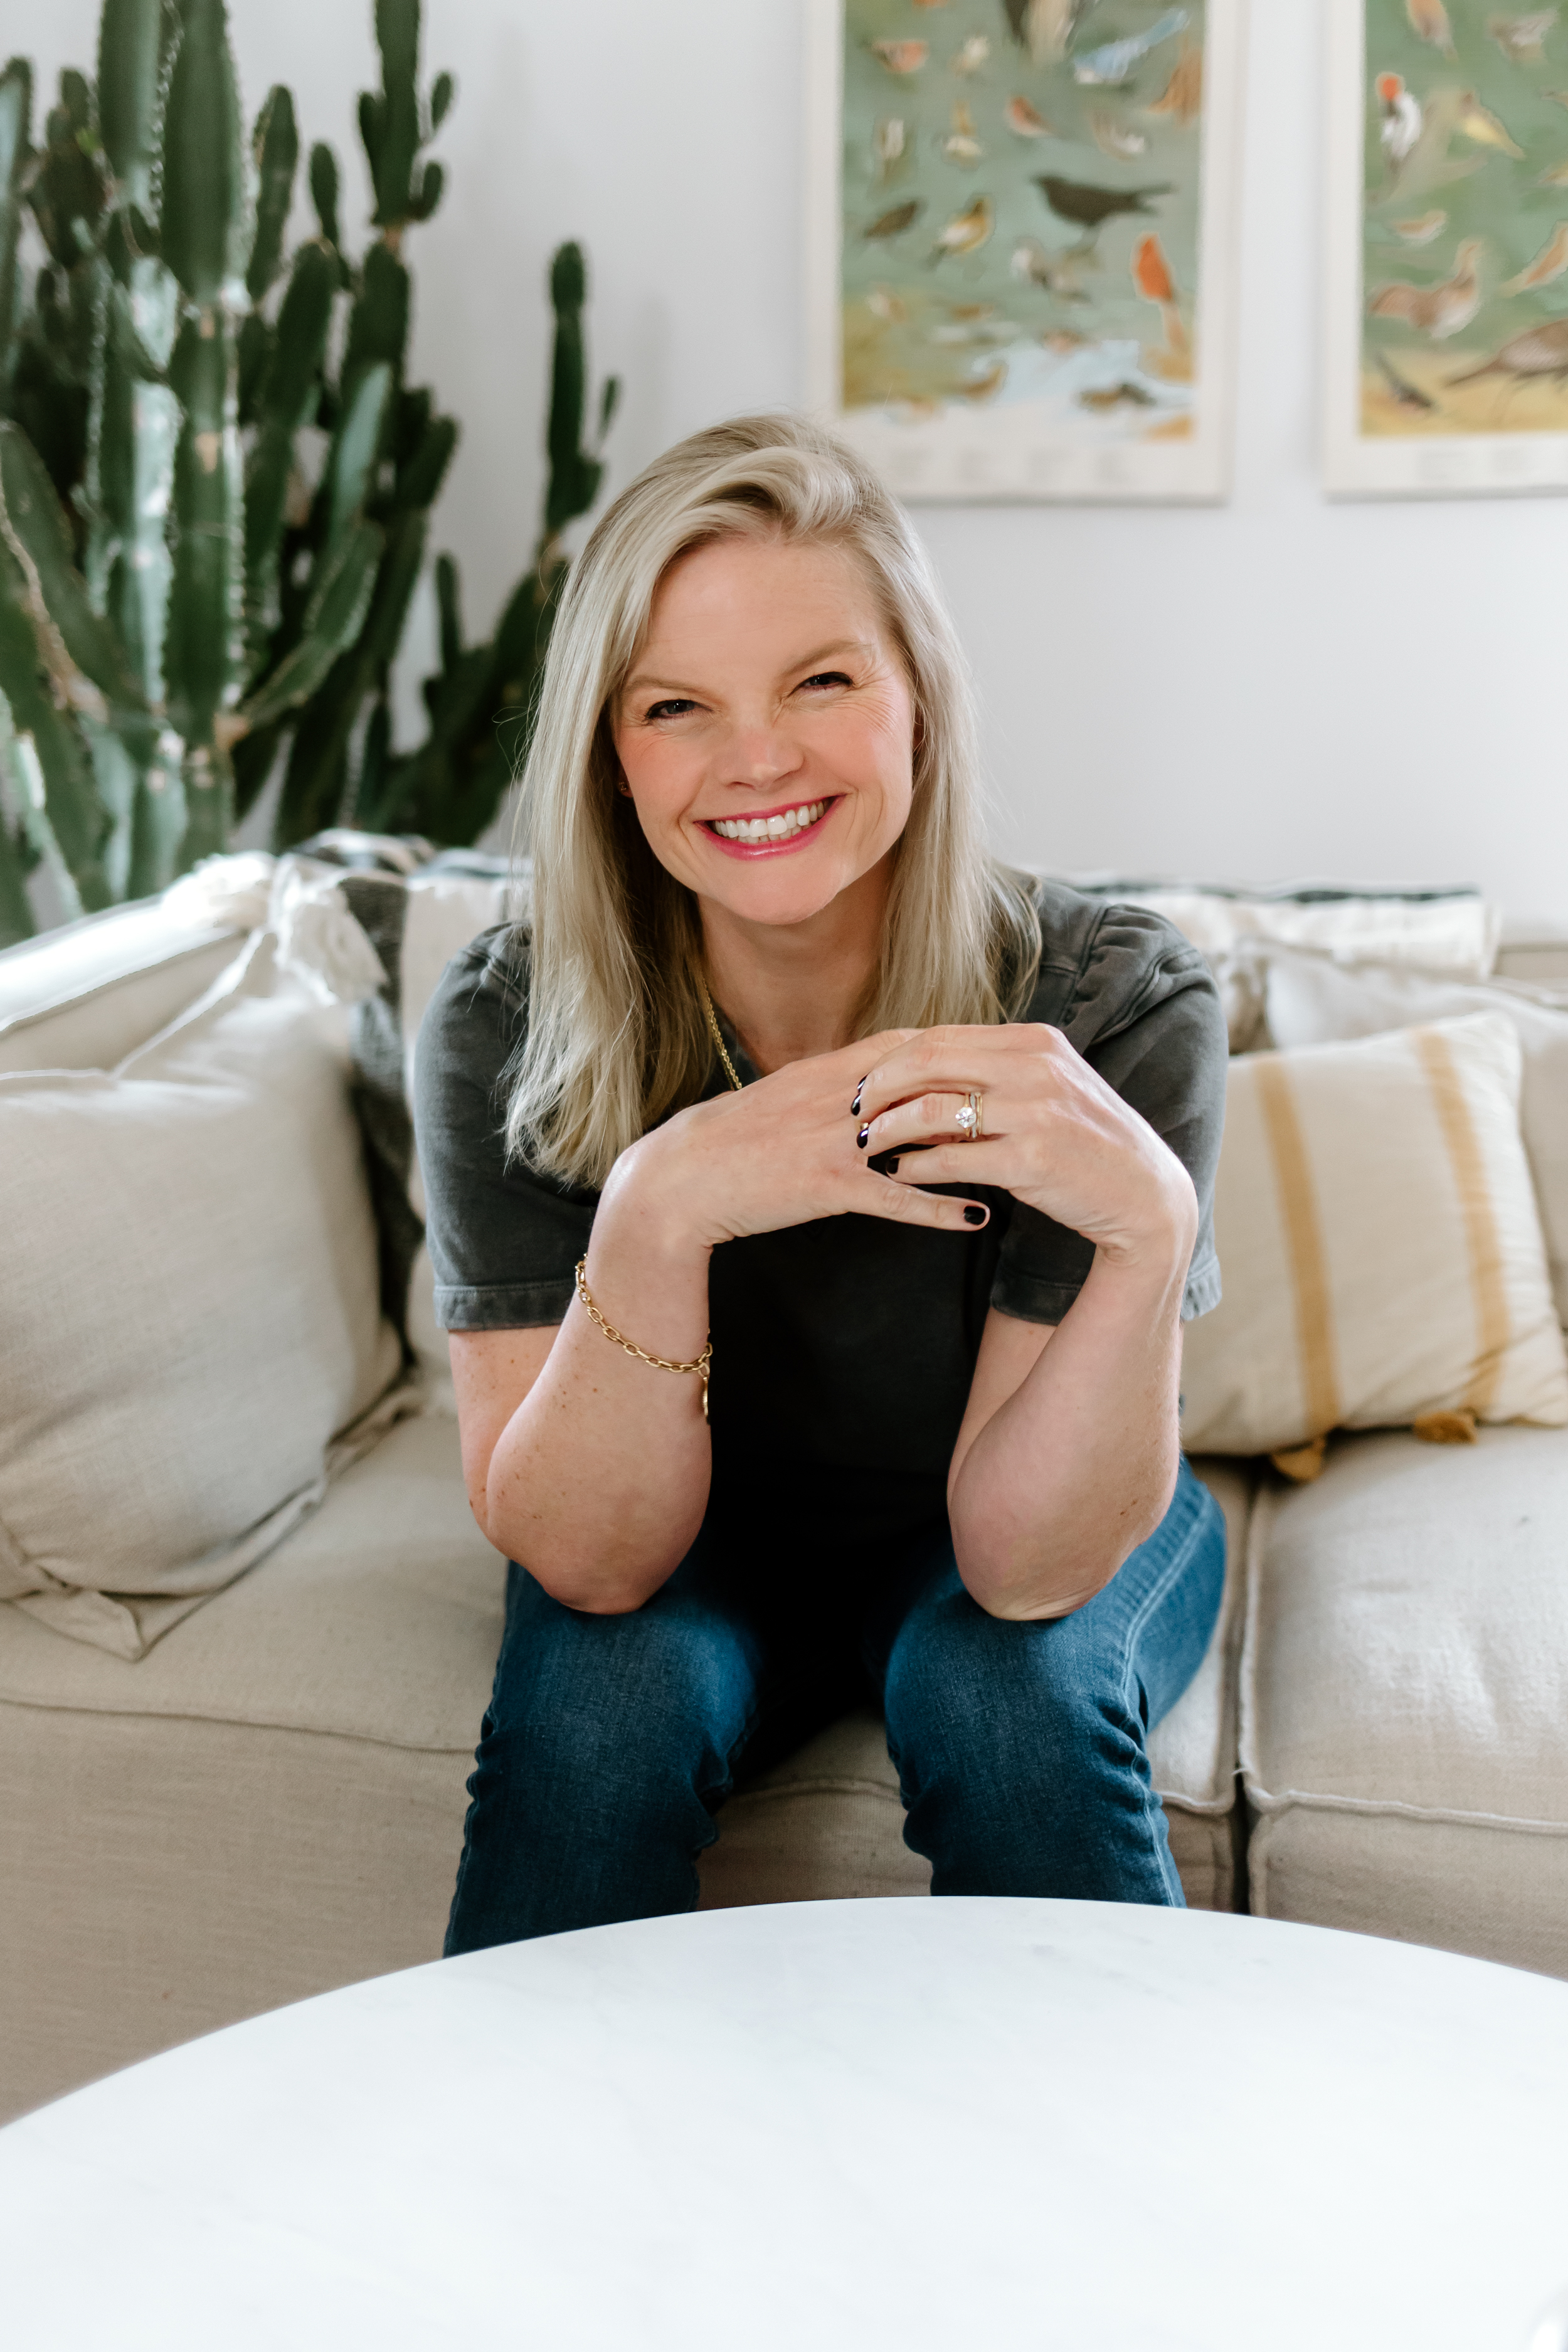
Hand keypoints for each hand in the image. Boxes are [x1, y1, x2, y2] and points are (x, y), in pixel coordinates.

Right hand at [604, 1029, 994, 1252]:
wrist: (679, 1178)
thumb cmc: (734, 1141)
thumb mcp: (787, 1097)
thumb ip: (837, 1086)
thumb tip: (884, 1083)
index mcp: (828, 1070)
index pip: (909, 1046)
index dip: (961, 1048)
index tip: (1006, 1054)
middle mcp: (836, 1096)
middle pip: (927, 1081)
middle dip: (983, 1089)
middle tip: (1036, 1101)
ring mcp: (832, 1139)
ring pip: (919, 1133)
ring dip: (973, 1145)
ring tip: (1024, 1157)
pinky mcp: (823, 1184)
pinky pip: (893, 1197)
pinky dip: (937, 1207)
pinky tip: (976, 1217)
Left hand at [855, 1023, 1197, 1272]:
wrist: (1143, 1192)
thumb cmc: (1086, 1143)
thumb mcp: (1046, 1091)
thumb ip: (993, 1077)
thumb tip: (921, 1081)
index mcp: (1036, 1041)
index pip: (943, 1036)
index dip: (893, 1058)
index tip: (865, 1081)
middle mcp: (1035, 1066)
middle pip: (928, 1059)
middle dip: (879, 1085)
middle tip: (852, 1110)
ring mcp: (1035, 1111)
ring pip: (932, 1107)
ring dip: (889, 1126)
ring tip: (866, 1143)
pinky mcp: (1032, 1159)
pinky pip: (952, 1157)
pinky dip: (916, 1164)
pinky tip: (899, 1173)